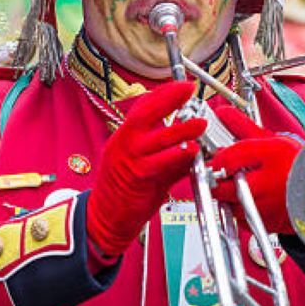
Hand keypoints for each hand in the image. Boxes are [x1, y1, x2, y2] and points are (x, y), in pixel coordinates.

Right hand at [86, 81, 205, 256]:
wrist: (104, 219)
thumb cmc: (124, 193)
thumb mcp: (146, 167)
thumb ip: (169, 156)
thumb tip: (192, 147)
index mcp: (124, 137)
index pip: (142, 107)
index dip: (163, 94)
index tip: (181, 86)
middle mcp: (124, 143)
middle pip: (146, 113)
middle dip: (169, 98)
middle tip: (189, 90)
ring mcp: (129, 159)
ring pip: (157, 138)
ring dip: (182, 129)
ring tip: (200, 123)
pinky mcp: (137, 177)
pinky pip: (160, 162)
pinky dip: (177, 155)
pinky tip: (191, 150)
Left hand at [207, 105, 301, 234]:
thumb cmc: (296, 163)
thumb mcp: (271, 139)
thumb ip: (242, 126)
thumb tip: (222, 112)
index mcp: (271, 154)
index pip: (229, 158)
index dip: (217, 159)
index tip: (215, 158)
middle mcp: (269, 182)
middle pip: (223, 186)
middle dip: (217, 180)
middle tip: (221, 174)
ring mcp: (267, 206)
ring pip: (229, 204)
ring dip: (227, 196)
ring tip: (239, 186)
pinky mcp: (266, 223)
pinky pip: (240, 218)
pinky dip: (239, 210)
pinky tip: (250, 200)